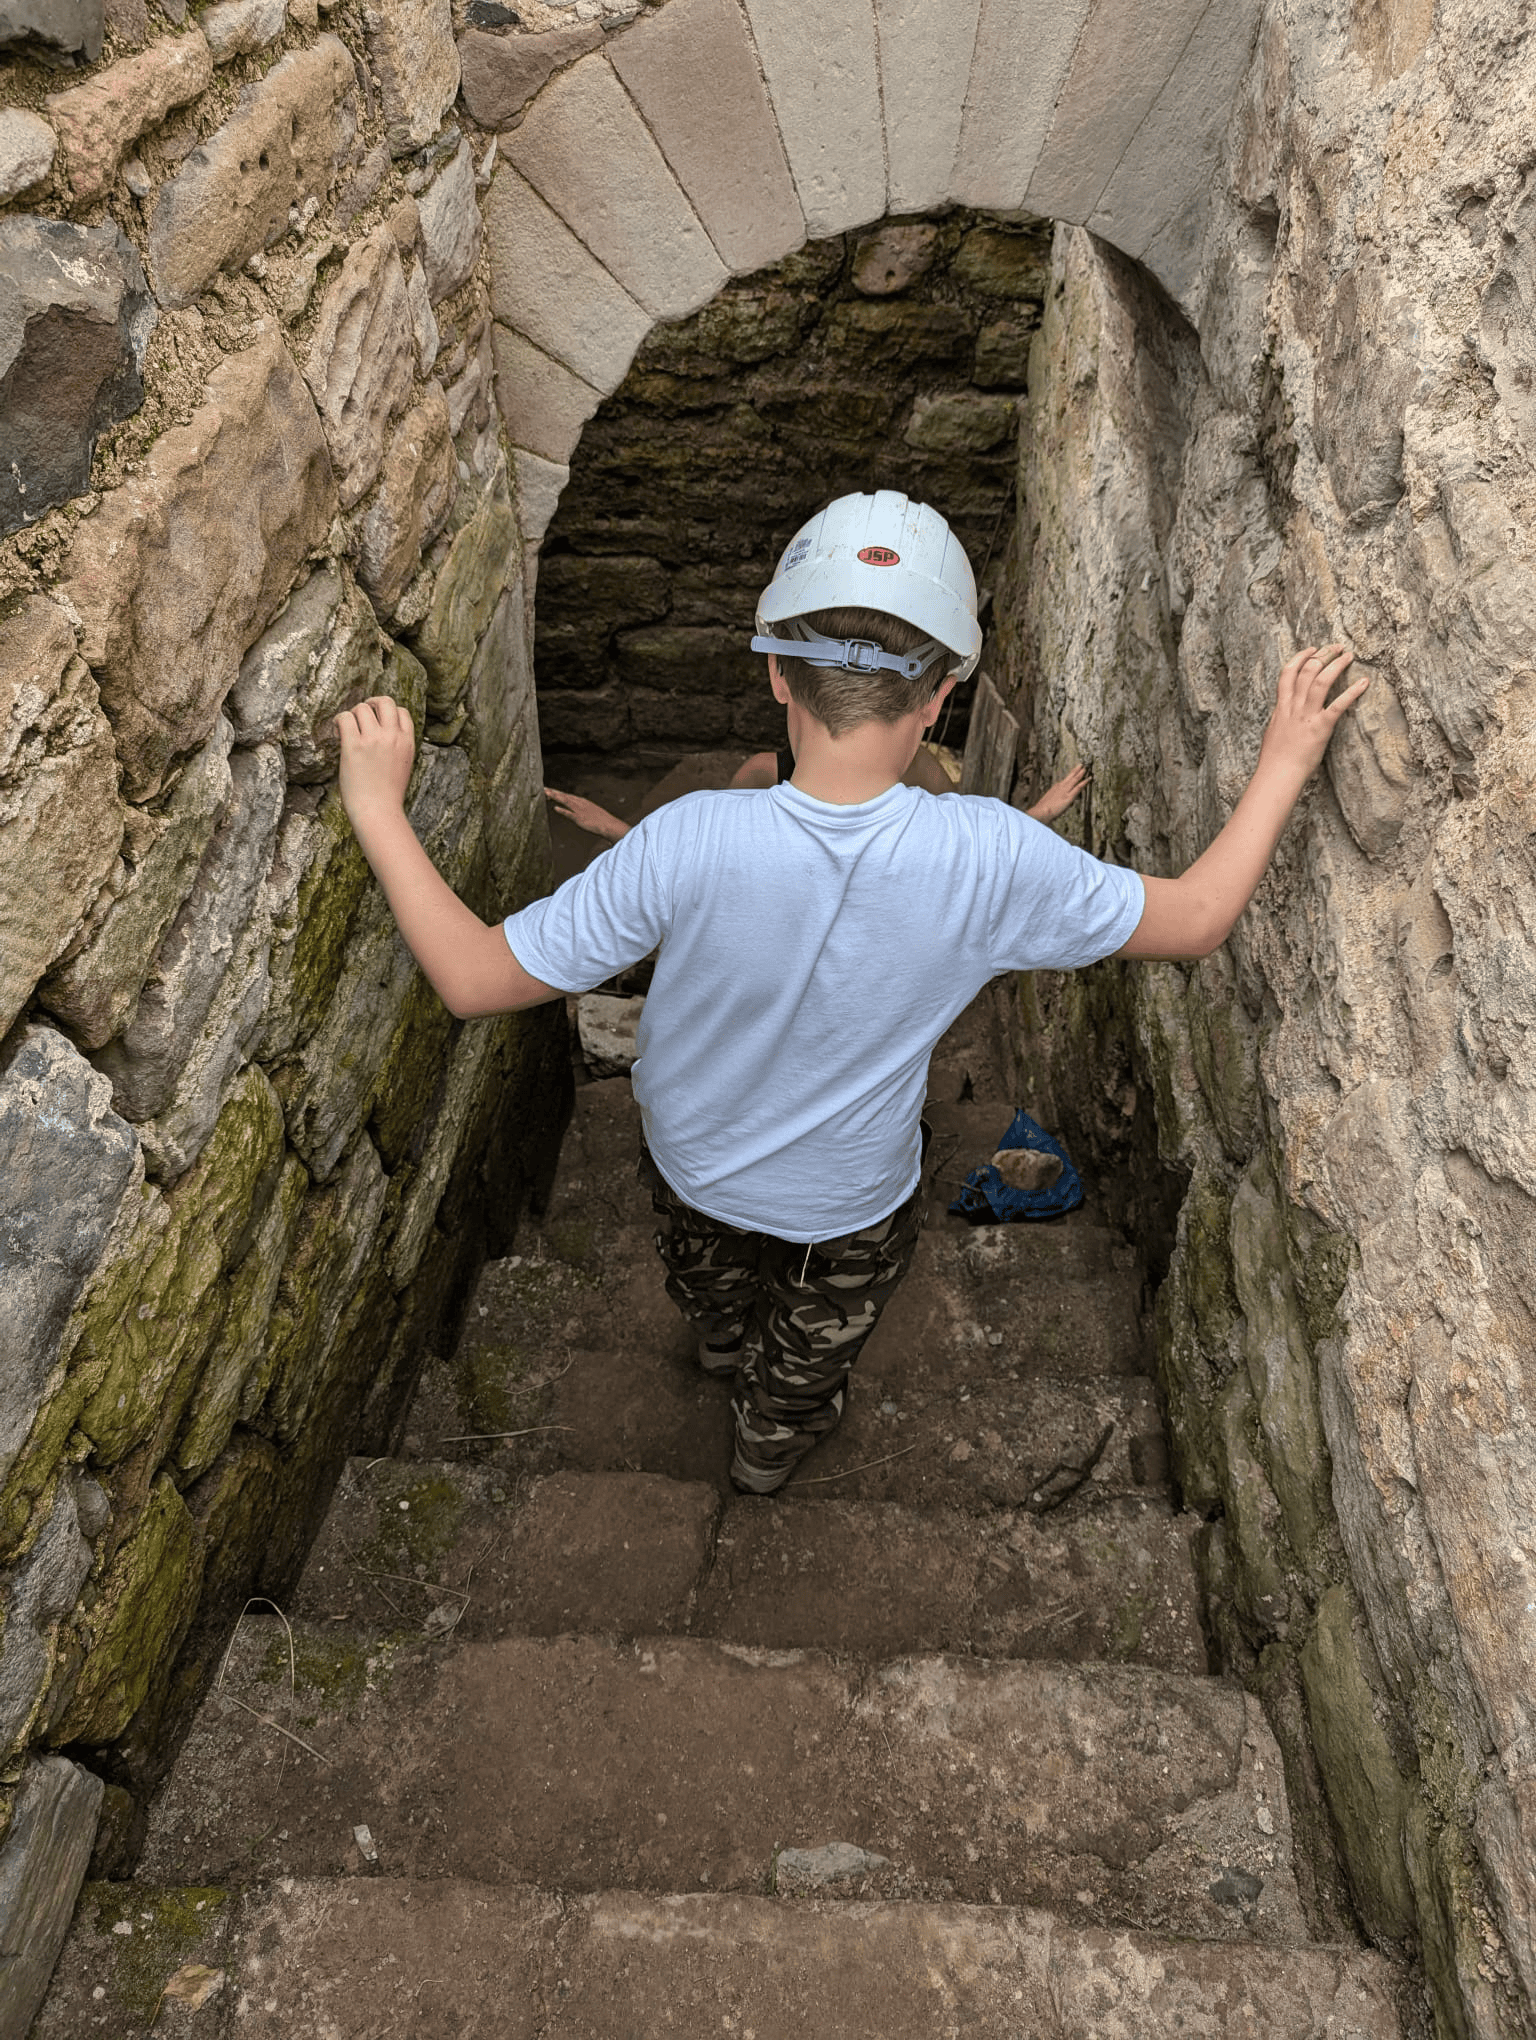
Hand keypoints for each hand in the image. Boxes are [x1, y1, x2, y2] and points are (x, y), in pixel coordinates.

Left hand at [337, 695, 415, 823]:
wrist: (379, 812)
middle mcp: (392, 737)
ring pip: (361, 708)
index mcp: (407, 742)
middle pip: (384, 701)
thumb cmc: (387, 796)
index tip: (376, 721)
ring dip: (352, 715)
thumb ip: (396, 749)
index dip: (387, 712)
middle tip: (360, 715)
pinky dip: (338, 721)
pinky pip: (344, 718)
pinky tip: (337, 733)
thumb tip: (380, 737)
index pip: (401, 711)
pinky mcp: (354, 746)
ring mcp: (373, 740)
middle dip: (370, 704)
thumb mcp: (402, 767)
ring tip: (345, 730)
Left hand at [544, 788, 629, 841]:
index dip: (557, 793)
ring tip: (546, 794)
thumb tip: (574, 810)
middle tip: (543, 788)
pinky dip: (562, 810)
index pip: (567, 795)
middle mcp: (579, 803)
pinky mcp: (579, 818)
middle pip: (564, 796)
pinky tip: (555, 808)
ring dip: (555, 797)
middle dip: (553, 792)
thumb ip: (581, 809)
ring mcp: (579, 810)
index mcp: (581, 801)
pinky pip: (569, 814)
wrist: (608, 824)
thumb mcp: (590, 811)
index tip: (549, 790)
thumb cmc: (600, 819)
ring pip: (565, 801)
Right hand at [1028, 762, 1088, 822]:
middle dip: (1076, 770)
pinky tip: (1089, 778)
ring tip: (1086, 769)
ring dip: (1081, 773)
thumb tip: (1058, 800)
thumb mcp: (1049, 801)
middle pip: (1070, 776)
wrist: (1041, 811)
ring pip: (1075, 779)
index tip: (1075, 772)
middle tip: (1081, 765)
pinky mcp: (1069, 796)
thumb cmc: (1044, 809)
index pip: (1065, 780)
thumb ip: (1055, 798)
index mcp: (1056, 787)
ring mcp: (1065, 790)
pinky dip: (1084, 782)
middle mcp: (1061, 786)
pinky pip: (1078, 787)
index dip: (1071, 776)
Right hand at [1259, 644, 1367, 782]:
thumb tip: (1283, 714)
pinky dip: (1352, 692)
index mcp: (1282, 708)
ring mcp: (1307, 716)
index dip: (1300, 658)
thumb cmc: (1275, 760)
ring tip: (1348, 656)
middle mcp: (1294, 707)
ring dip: (1336, 665)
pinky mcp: (1321, 728)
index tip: (1312, 649)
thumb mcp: (1274, 733)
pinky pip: (1338, 705)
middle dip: (1323, 655)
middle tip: (1336, 647)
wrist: (1277, 775)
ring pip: (1320, 681)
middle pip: (1307, 671)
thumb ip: (1281, 719)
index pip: (1288, 674)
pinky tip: (1364, 683)